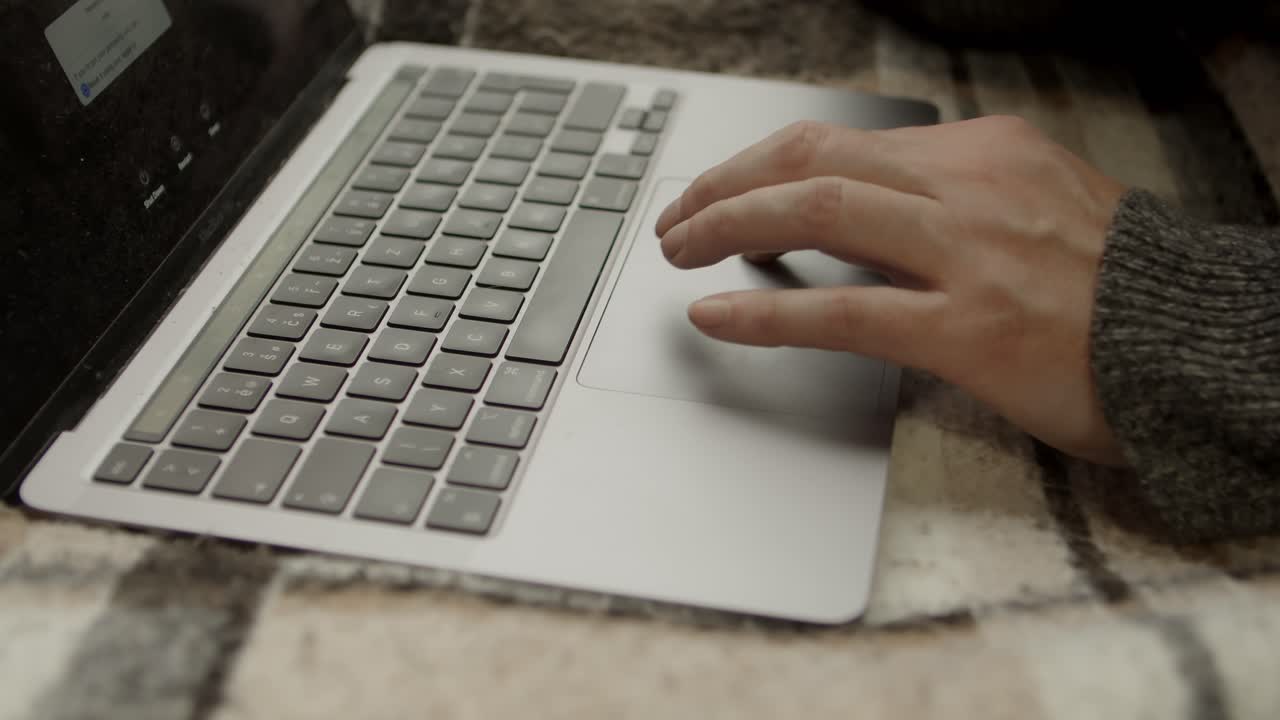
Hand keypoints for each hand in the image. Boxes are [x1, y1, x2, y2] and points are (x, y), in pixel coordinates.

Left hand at [655, 116, 1128, 464]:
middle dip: (724, 186)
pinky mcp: (971, 329)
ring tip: (678, 254)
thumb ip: (958, 200)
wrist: (1203, 345)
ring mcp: (969, 255)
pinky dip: (768, 311)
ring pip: (816, 212)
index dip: (760, 166)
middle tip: (678, 219)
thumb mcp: (1040, 208)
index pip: (841, 143)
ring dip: (726, 228)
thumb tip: (869, 210)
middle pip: (810, 161)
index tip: (722, 190)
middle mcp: (971, 188)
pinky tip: (716, 313)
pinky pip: (844, 311)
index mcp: (986, 154)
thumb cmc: (1118, 292)